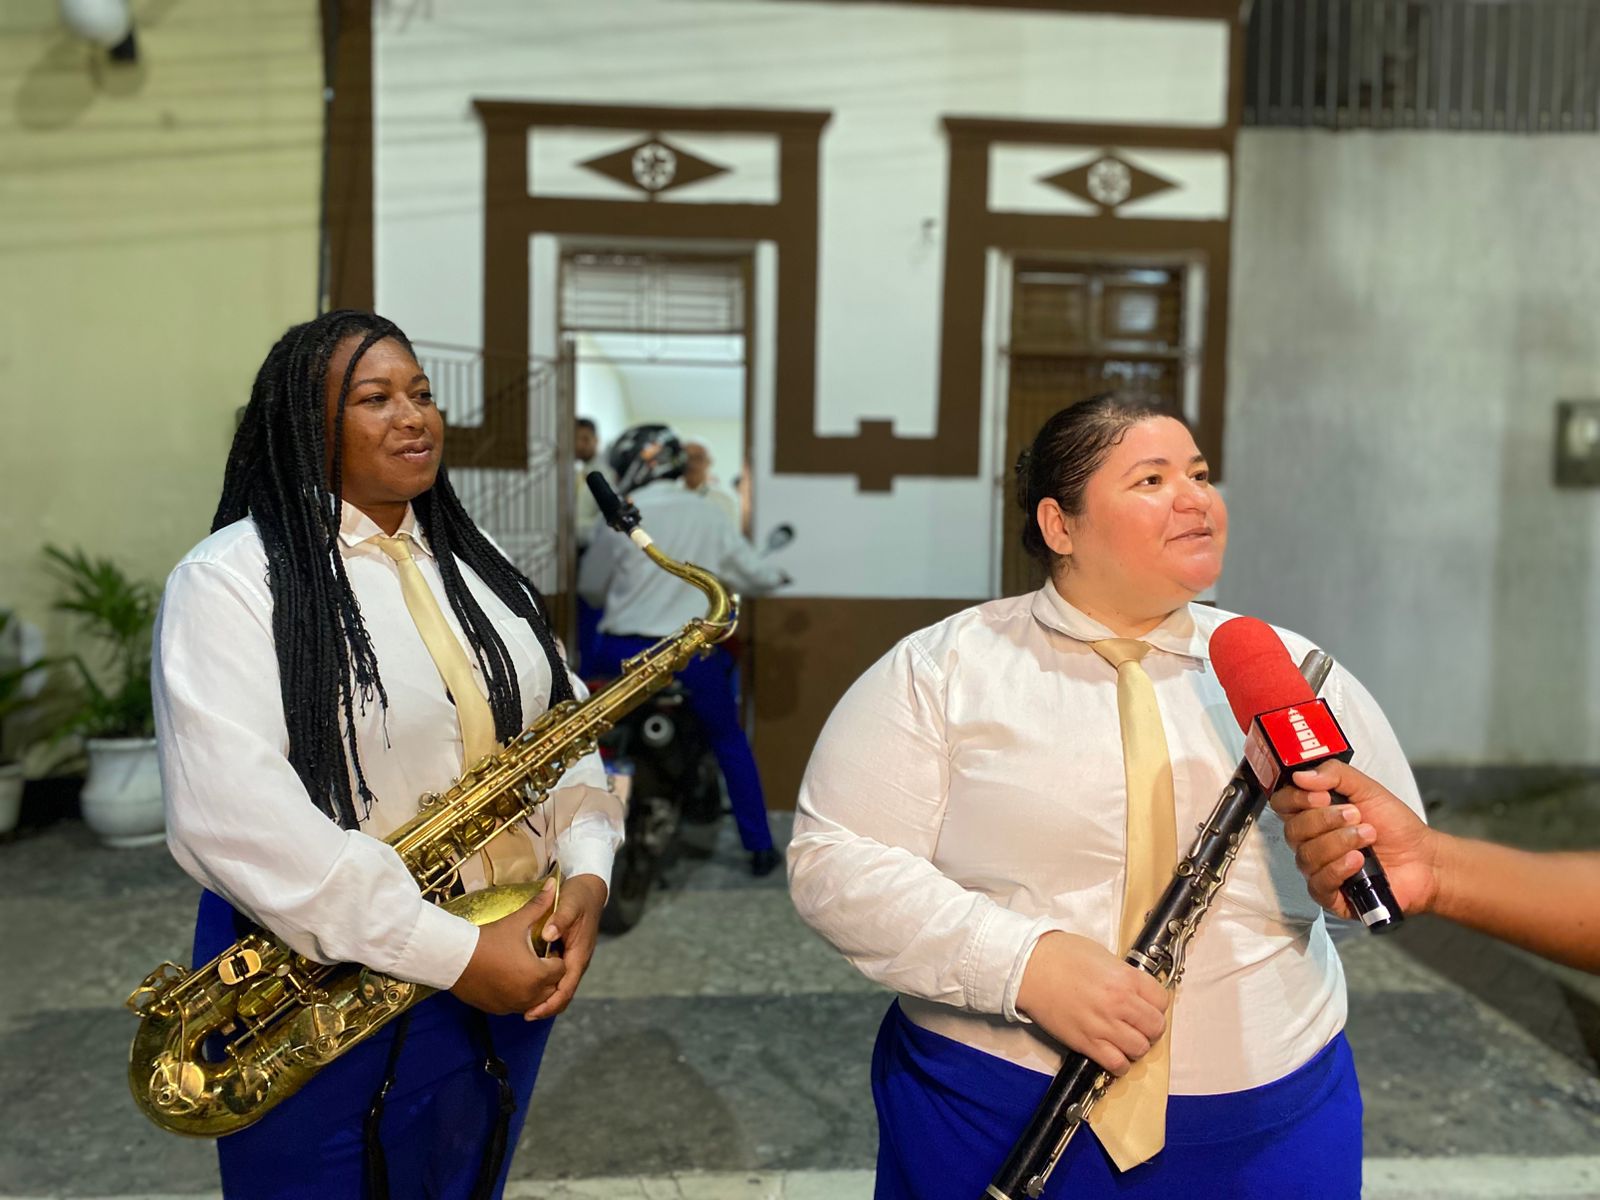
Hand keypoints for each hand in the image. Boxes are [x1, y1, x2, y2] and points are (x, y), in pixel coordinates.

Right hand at [450, 878, 564, 1015]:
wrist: (453, 958)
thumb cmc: (488, 939)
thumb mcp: (516, 921)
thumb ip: (539, 905)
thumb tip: (553, 883)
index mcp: (538, 974)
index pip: (561, 969)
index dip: (554, 958)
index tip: (544, 948)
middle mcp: (529, 995)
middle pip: (552, 988)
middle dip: (549, 975)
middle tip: (536, 958)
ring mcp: (514, 1005)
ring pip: (537, 1001)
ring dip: (536, 988)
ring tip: (524, 968)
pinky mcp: (500, 1009)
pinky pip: (518, 1006)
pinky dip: (519, 996)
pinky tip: (508, 978)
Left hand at [522, 873, 607, 1020]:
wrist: (590, 890)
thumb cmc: (578, 897)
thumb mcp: (570, 903)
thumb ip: (560, 919)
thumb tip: (549, 935)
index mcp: (579, 953)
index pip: (567, 985)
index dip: (552, 1002)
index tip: (534, 1011)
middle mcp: (577, 960)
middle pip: (565, 992)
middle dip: (548, 1006)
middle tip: (526, 1015)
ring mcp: (573, 958)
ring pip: (561, 986)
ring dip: (547, 999)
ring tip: (526, 1009)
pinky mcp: (567, 955)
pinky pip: (557, 977)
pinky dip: (546, 987)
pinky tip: (531, 989)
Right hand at [1016, 932, 1167, 1076]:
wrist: (1028, 967)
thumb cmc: (1061, 955)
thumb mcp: (1102, 955)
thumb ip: (1124, 975)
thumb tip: (1135, 990)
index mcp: (1126, 978)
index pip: (1162, 1000)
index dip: (1156, 1004)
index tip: (1147, 1004)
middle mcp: (1120, 1003)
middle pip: (1156, 1027)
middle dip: (1150, 1027)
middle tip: (1138, 1023)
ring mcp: (1103, 1025)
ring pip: (1140, 1048)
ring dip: (1136, 1045)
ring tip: (1125, 1038)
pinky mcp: (1086, 1043)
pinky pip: (1117, 1064)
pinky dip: (1120, 1062)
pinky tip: (1113, 1053)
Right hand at [1270, 760, 1441, 918]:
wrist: (1424, 859)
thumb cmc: (1396, 827)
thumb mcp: (1368, 789)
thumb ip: (1335, 774)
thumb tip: (1301, 775)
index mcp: (1313, 814)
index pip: (1282, 804)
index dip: (1296, 799)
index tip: (1322, 795)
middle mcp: (1311, 841)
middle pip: (1293, 830)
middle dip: (1325, 820)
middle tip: (1356, 816)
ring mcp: (1318, 868)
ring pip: (1307, 856)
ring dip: (1339, 842)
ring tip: (1368, 836)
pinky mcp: (1330, 894)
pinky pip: (1318, 883)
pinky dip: (1338, 868)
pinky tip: (1358, 861)